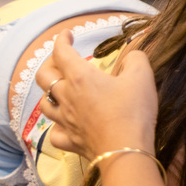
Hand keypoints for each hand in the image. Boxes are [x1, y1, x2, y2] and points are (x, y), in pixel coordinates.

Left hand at [36, 31, 158, 160]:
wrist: (125, 151)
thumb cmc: (133, 112)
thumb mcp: (142, 76)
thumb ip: (136, 59)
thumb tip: (132, 56)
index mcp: (80, 77)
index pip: (61, 52)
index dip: (61, 39)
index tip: (67, 34)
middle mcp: (66, 97)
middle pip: (43, 77)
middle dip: (50, 65)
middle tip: (62, 63)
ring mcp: (65, 121)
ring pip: (44, 104)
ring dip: (49, 94)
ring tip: (61, 91)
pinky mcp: (69, 141)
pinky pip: (54, 132)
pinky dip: (57, 126)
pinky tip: (65, 124)